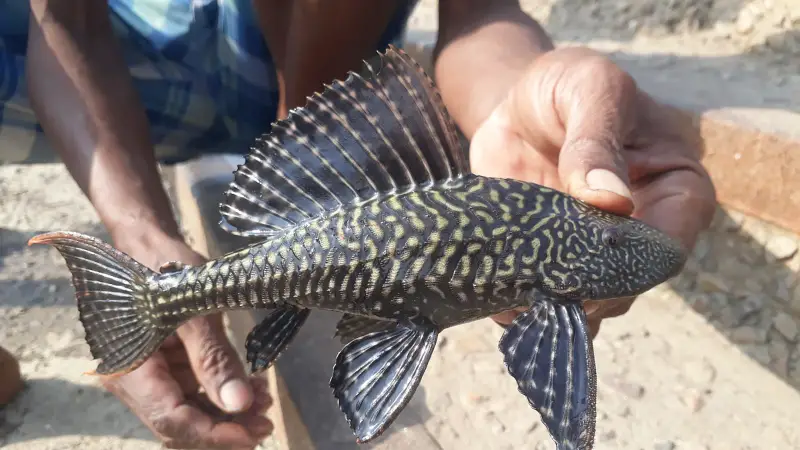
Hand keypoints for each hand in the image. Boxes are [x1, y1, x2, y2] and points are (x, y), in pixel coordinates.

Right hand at [99, 236, 273, 448]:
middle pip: (178, 424)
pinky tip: (251, 388)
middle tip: (267, 420)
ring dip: (227, 413)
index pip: (171, 419)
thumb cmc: (167, 270)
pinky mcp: (163, 369)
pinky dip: (220, 394)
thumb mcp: (196, 310)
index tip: (255, 432)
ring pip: (187, 413)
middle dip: (224, 428)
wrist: (149, 245)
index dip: (214, 433)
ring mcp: (147, 377)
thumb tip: (240, 404)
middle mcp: (130, 382)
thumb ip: (215, 359)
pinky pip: (191, 394)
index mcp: (129, 368)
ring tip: (264, 399)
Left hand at [469, 47, 715, 335]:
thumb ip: (596, 140)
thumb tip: (612, 201)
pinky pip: (546, 297)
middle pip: (626, 285)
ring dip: (553, 307)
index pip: (667, 247)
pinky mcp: (554, 259)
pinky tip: (497, 304)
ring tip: (514, 301)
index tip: (585, 267)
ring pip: (588, 302)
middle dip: (586, 295)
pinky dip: (522, 307)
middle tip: (541, 290)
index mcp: (674, 187)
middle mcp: (641, 230)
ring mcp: (595, 251)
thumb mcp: (588, 89)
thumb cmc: (568, 85)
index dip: (631, 267)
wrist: (519, 101)